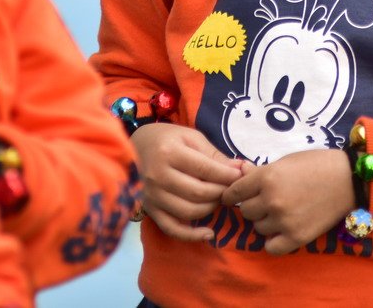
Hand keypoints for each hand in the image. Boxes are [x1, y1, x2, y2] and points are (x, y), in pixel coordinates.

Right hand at [132, 122, 243, 241]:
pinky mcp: (149, 210)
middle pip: (199, 193)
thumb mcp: (190, 138)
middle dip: (221, 192)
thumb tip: (241, 170)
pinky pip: (172, 229)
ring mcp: (152, 196)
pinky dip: (191, 235)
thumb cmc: (165, 139)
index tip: (240, 176)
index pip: (206, 169)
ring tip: (217, 199)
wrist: (131, 147)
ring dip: (211, 208)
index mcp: (169, 152)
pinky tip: (208, 233)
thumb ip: (214, 155)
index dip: (228, 175)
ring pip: (189, 211)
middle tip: (230, 189)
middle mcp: (158, 176)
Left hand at [221, 148, 353, 254]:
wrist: (348, 180)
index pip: (235, 192)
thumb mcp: (285, 161)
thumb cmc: (317, 164)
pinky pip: (271, 247)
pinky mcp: (296, 237)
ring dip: (266, 222)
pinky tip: (282, 231)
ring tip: (281, 213)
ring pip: (258, 228)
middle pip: (247, 211)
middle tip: (267, 202)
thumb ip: (260, 172)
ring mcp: (283, 220)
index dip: (232, 195)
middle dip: (254, 206)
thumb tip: (239, 173)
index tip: (234, 198)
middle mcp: (271, 200)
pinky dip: (274, 241)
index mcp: (267, 177)